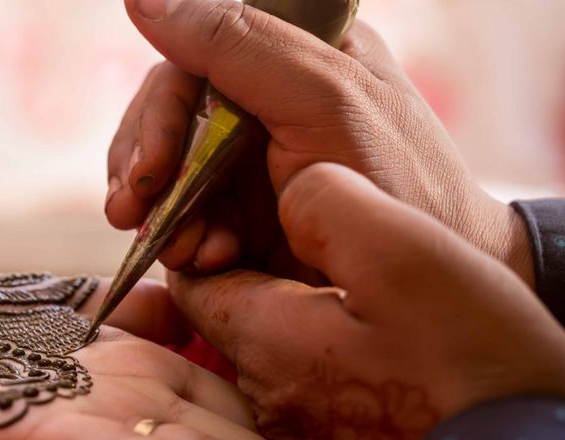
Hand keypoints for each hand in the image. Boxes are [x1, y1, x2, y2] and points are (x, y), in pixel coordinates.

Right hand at [106, 0, 534, 285]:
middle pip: (167, 120)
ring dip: (160, 212)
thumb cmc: (402, 182)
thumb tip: (142, 0)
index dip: (158, 116)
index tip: (149, 170)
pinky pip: (186, 220)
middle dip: (144, 169)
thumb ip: (237, 43)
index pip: (189, 62)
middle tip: (130, 213)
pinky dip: (182, 242)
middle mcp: (263, 103)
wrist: (434, 285)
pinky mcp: (245, 217)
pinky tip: (202, 261)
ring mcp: (251, 164)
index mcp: (290, 54)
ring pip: (166, 174)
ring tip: (180, 249)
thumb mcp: (322, 98)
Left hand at [169, 164, 564, 439]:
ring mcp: (301, 431)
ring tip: (352, 290)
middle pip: (231, 317)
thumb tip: (287, 194)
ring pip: (273, 352)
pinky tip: (375, 341)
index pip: (192, 282)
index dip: (210, 240)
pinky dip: (327, 355)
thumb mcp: (403, 253)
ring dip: (297, 316)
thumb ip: (325, 208)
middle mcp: (264, 396)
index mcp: (264, 341)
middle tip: (311, 243)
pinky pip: (311, 387)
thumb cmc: (472, 363)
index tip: (249, 214)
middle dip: (254, 274)